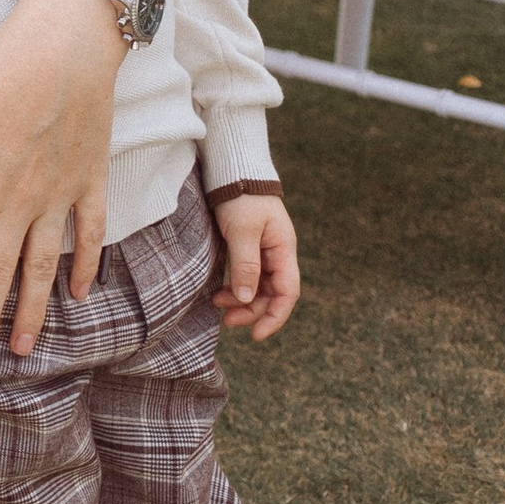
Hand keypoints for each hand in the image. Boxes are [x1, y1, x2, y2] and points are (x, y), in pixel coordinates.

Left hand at [211, 192, 300, 341]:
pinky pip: (247, 275)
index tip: (255, 334)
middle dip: (252, 310)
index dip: (274, 316)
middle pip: (271, 293)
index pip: (287, 292)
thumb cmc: (241, 197)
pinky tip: (220, 292)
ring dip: (242, 300)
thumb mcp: (242, 231)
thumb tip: (248, 298)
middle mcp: (277, 253)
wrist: (233, 169)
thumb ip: (246, 264)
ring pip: (258, 286)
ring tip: (217, 305)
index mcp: (283, 250)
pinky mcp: (249, 246)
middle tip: (227, 321)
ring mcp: (264, 250)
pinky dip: (236, 286)